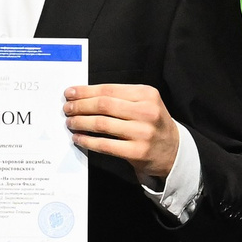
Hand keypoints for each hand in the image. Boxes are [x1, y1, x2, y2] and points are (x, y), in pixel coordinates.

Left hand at [63, 83, 178, 182]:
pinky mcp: (137, 151)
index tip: (70, 93)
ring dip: (80, 122)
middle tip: (67, 108)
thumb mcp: (144, 103)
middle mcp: (146, 111)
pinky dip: (87, 141)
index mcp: (147, 94)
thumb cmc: (152, 124)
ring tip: (70, 122)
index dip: (86, 91)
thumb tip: (84, 96)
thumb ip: (120, 98)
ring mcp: (142, 132)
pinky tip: (78, 138)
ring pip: (101, 124)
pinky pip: (105, 144)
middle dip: (80, 106)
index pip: (109, 89)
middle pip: (103, 105)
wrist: (173, 150)